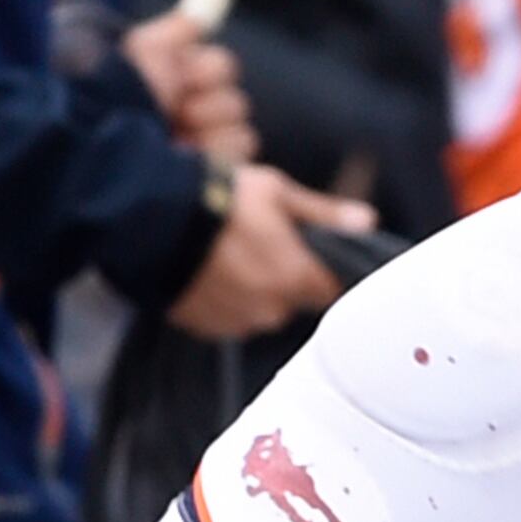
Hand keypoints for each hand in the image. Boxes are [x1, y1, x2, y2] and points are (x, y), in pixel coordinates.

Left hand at [119, 8, 254, 162]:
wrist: (100, 136)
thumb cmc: (120, 92)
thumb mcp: (147, 50)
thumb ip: (182, 24)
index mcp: (179, 82)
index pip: (224, 68)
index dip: (203, 72)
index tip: (177, 78)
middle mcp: (192, 114)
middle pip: (235, 100)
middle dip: (204, 103)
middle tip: (170, 110)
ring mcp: (202, 148)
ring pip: (241, 130)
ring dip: (208, 129)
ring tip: (172, 136)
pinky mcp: (210, 176)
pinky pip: (241, 154)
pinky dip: (216, 152)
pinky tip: (184, 155)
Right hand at [168, 163, 374, 339]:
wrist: (152, 216)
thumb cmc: (219, 197)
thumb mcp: (278, 193)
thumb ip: (325, 214)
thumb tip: (368, 221)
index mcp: (296, 278)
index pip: (329, 291)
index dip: (321, 271)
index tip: (307, 253)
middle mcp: (269, 309)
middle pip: (291, 301)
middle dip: (282, 278)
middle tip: (258, 244)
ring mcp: (234, 322)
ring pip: (257, 310)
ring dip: (250, 290)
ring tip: (226, 256)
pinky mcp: (202, 327)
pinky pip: (225, 318)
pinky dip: (222, 300)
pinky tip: (207, 271)